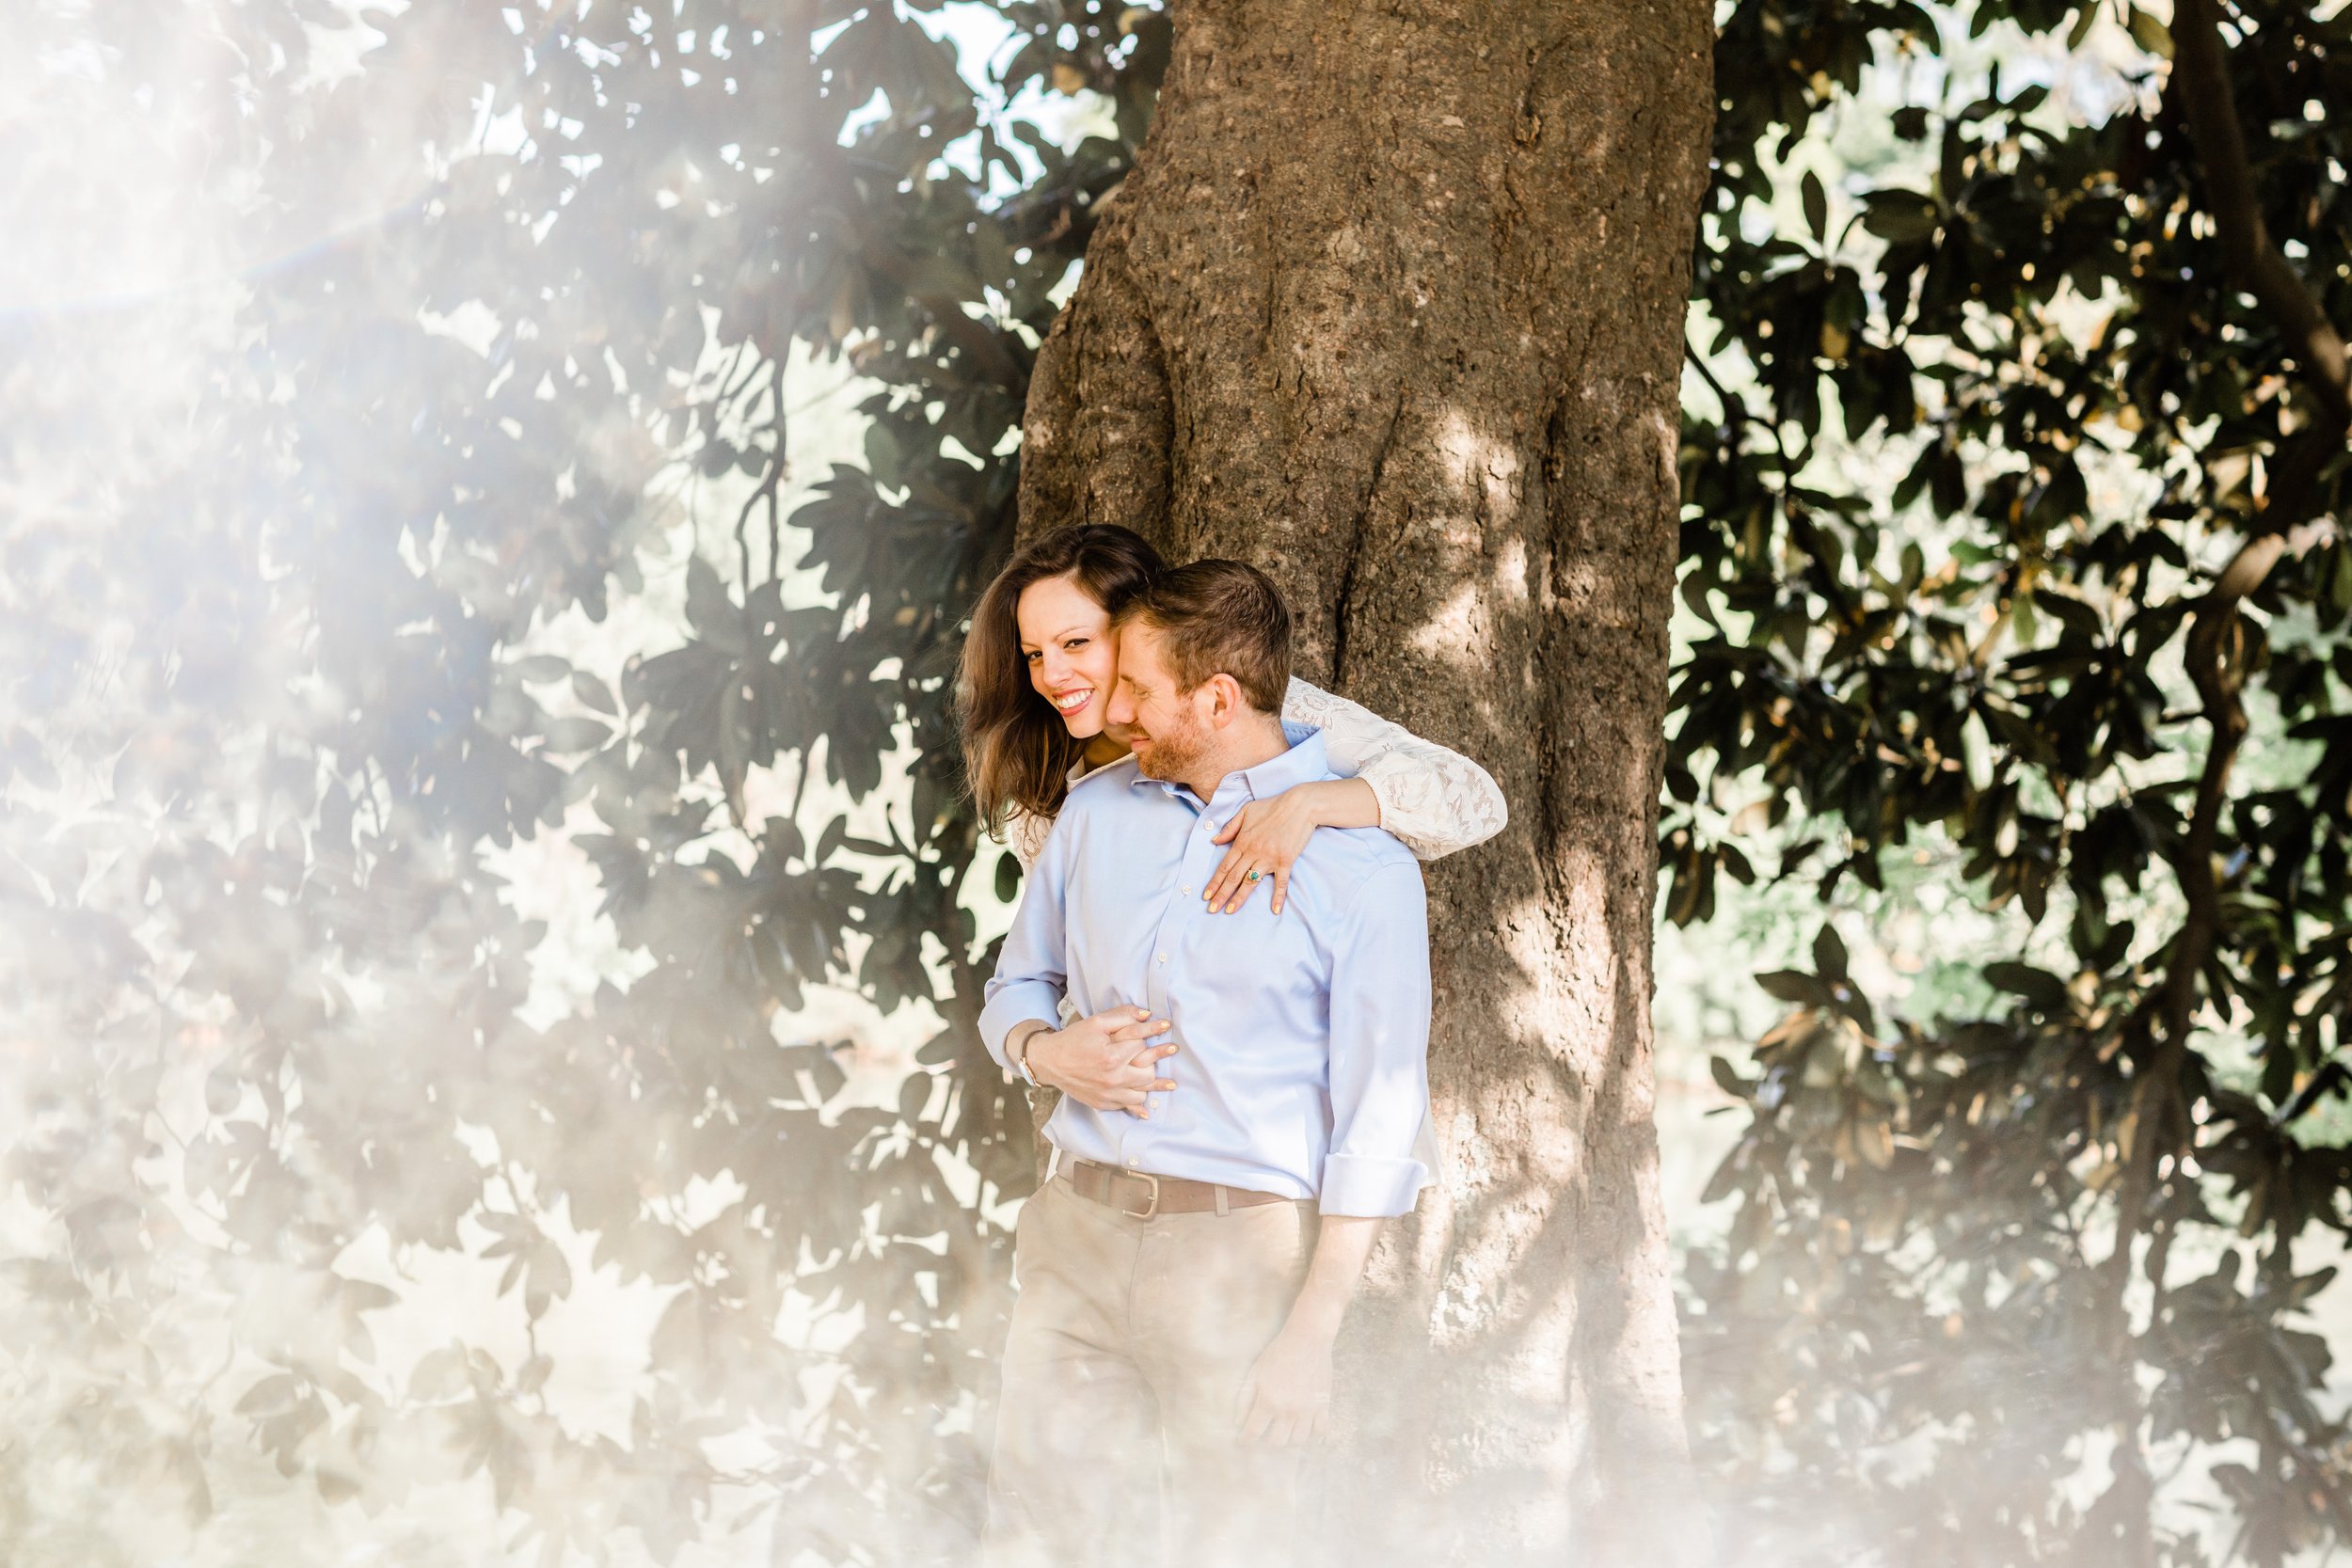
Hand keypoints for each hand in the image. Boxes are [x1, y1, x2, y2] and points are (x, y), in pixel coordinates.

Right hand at [1026, 1007, 1176, 1116]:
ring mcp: (1108, 1094)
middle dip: (1157, 1059)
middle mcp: (1112, 1079)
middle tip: (1171, 1050)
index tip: (1167, 1026)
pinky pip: (1126, 1107)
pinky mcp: (1102, 1103)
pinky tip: (1148, 1109)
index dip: (1151, 1032)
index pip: (1141, 1045)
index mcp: (1112, 1057)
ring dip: (1153, 1085)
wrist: (1050, 1062)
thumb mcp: (1096, 1023)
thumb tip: (1147, 1014)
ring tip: (1169, 1083)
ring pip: (1141, 1093)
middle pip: (1147, 1073)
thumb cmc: (1073, 1039)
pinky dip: (1137, 1107)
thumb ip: (1122, 1017)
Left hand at [1204, 785, 1327, 914]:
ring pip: (1251, 882)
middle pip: (1234, 877)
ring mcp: (1270, 857)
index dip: (1214, 882)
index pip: (1225, 866)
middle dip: (1221, 895)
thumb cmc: (1273, 806)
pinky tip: (1275, 910)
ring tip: (1230, 911)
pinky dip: (1278, 896)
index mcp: (1243, 841)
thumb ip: (1230, 827)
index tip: (1206, 895)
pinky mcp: (1286, 860)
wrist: (1300, 805)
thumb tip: (1214, 840)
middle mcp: (1253, 851)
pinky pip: (1281, 882)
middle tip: (1212, 909)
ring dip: (1239, 898)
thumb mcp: (1246, 811)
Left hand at [1235, 1323, 1333, 1447]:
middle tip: (1265, 1435)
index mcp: (1268, 1401)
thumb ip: (1244, 1399)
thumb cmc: (1277, 1354)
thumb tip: (1238, 1422)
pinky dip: (1312, 1434)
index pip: (1253, 1432)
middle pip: (1277, 1442)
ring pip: (1298, 1441)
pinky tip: (1305, 1428)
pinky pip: (1320, 1431)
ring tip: (1284, 1432)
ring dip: (1289, 1440)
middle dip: (1267, 1442)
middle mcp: (1288, 1410)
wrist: (1306, 1339)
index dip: (1245, 1440)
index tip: (1243, 1441)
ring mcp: (1307, 1410)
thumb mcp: (1255, 1373)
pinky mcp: (1323, 1406)